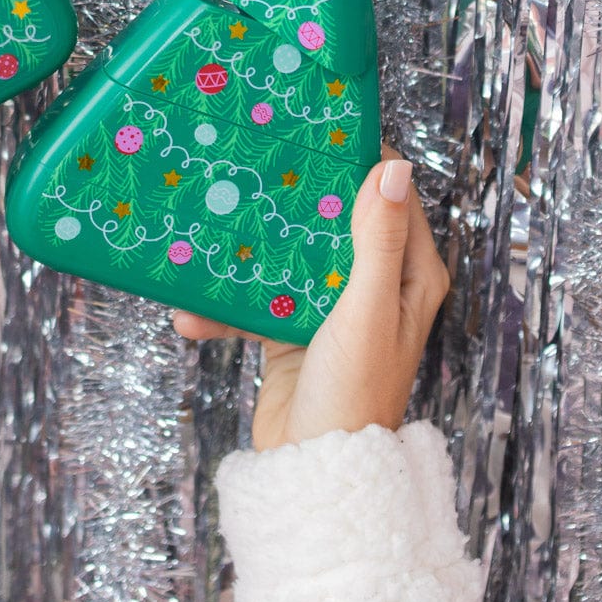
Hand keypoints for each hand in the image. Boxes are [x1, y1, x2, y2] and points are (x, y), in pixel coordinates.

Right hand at [174, 149, 448, 451]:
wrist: (313, 472)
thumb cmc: (355, 393)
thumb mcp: (368, 310)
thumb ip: (376, 242)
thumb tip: (393, 168)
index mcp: (411, 276)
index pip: (390, 199)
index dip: (360, 162)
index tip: (318, 129)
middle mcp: (374, 286)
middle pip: (332, 221)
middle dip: (293, 196)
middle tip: (254, 162)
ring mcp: (328, 308)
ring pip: (287, 257)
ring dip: (247, 252)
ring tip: (208, 230)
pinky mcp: (289, 332)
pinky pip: (254, 302)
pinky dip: (223, 305)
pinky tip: (190, 309)